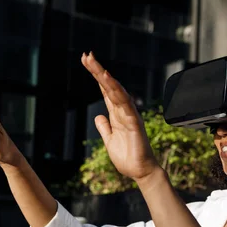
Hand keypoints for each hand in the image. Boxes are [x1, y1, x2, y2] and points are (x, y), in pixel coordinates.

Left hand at [81, 52, 160, 181]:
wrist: (141, 172)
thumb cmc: (128, 157)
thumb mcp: (109, 141)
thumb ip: (104, 128)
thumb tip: (98, 116)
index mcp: (117, 114)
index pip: (105, 91)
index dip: (97, 77)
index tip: (86, 62)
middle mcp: (124, 111)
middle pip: (109, 86)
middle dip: (98, 71)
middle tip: (86, 55)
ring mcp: (129, 115)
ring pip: (116, 90)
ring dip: (104, 76)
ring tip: (93, 62)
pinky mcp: (134, 122)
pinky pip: (124, 102)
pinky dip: (116, 90)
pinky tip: (108, 79)